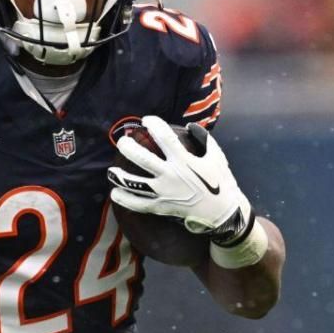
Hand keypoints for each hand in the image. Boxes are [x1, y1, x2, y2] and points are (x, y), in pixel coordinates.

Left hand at [106, 117, 250, 242]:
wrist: (222, 213)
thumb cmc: (220, 182)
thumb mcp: (216, 156)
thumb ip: (204, 139)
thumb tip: (190, 126)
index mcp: (185, 160)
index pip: (165, 138)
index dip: (154, 125)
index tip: (147, 120)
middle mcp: (171, 175)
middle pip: (143, 159)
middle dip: (128, 148)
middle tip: (122, 142)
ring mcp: (164, 192)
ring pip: (135, 184)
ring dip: (120, 177)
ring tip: (110, 171)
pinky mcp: (162, 207)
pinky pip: (139, 204)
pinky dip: (125, 200)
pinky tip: (115, 194)